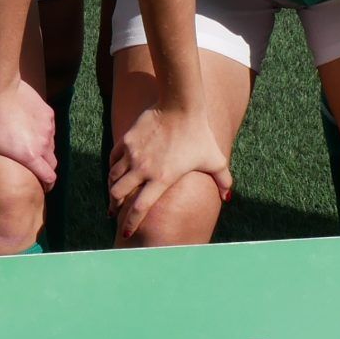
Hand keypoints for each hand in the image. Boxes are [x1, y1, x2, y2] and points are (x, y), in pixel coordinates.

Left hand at [0, 77, 57, 191]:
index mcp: (30, 156)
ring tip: (33, 150)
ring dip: (45, 151)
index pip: (49, 176)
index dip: (48, 184)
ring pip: (52, 145)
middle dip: (47, 169)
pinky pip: (50, 129)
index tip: (45, 187)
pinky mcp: (48, 114)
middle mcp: (43, 144)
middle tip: (38, 171)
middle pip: (53, 163)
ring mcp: (48, 128)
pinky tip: (32, 130)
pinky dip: (44, 134)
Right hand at [107, 102, 231, 238]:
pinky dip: (112, 169)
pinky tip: (115, 173)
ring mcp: (133, 154)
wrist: (180, 104)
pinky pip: (113, 159)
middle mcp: (143, 169)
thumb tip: (228, 197)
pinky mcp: (127, 140)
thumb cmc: (199, 133)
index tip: (127, 233)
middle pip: (118, 195)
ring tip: (113, 196)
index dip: (131, 224)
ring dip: (111, 190)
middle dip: (115, 207)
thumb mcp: (215, 159)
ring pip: (113, 178)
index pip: (140, 209)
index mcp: (161, 179)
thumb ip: (223, 180)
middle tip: (115, 213)